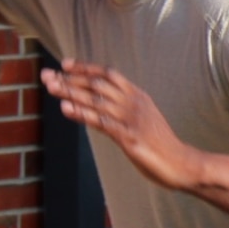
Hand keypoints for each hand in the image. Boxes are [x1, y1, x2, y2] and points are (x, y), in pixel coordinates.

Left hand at [42, 60, 194, 191]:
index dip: (85, 68)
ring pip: (96, 100)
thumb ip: (123, 109)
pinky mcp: (129, 137)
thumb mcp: (143, 119)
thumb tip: (99, 105)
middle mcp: (134, 103)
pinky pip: (101, 122)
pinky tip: (65, 108)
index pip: (108, 74)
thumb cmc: (161, 144)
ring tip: (50, 86)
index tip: (65, 63)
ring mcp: (132, 119)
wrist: (182, 164)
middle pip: (97, 84)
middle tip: (46, 74)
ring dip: (70, 92)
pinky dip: (82, 113)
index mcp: (138, 96)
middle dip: (69, 79)